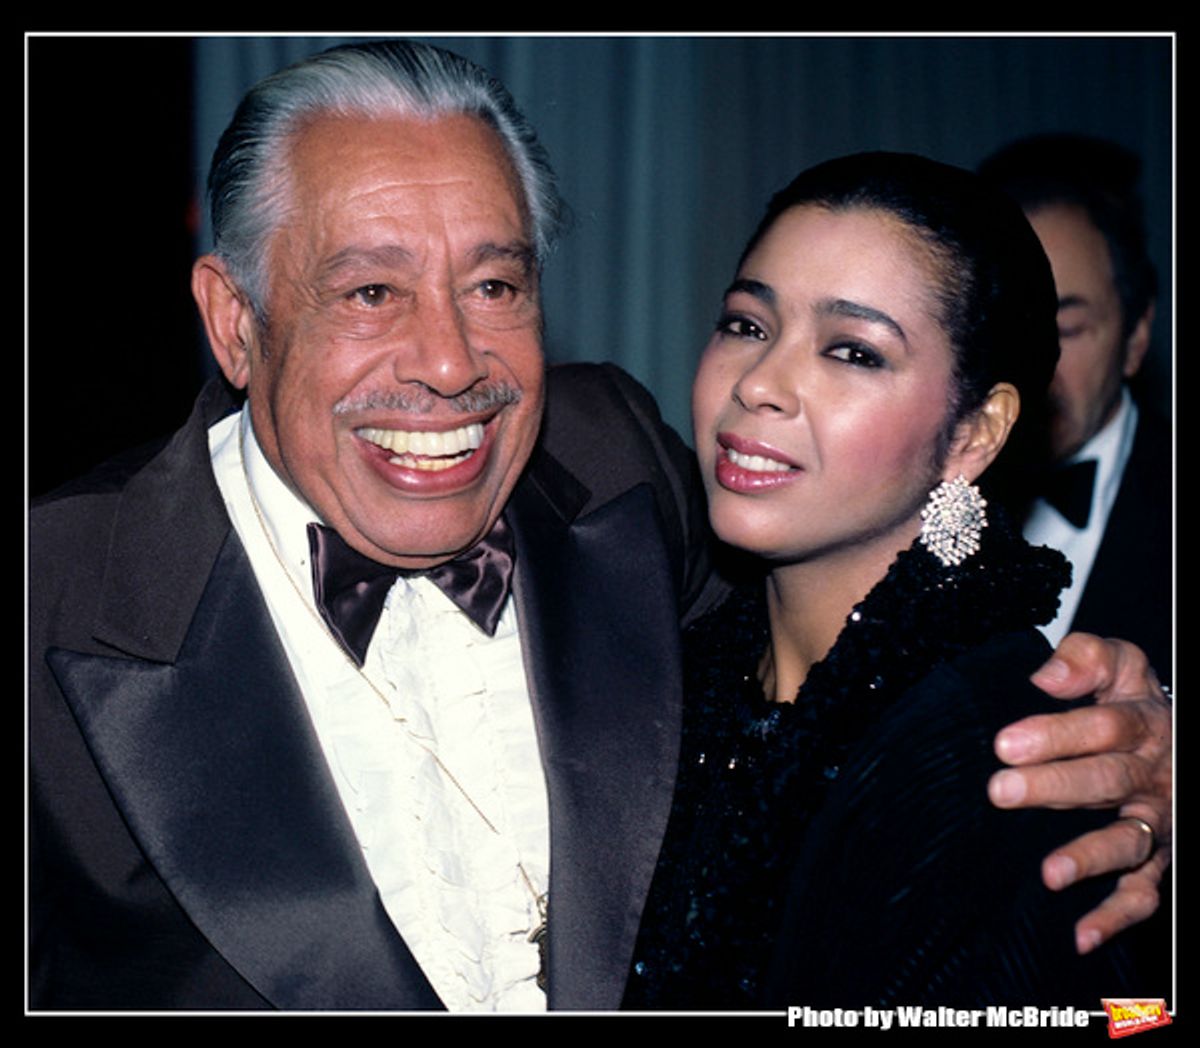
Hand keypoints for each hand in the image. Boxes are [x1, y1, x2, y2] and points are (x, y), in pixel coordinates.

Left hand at [987, 632, 1171, 951]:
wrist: (1179, 742)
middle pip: (1106, 780)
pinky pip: (1143, 894)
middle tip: (1001, 790)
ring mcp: (1157, 823)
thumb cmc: (1129, 701)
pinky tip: (1080, 934)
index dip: (1055, 734)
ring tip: (1050, 873)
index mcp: (1142, 724)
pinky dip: (1115, 917)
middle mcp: (1153, 776)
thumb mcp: (1121, 665)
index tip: (1004, 743)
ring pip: (1128, 842)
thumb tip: (1046, 677)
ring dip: (1090, 857)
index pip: (1102, 726)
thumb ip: (1087, 659)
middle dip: (1054, 786)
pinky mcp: (1158, 860)